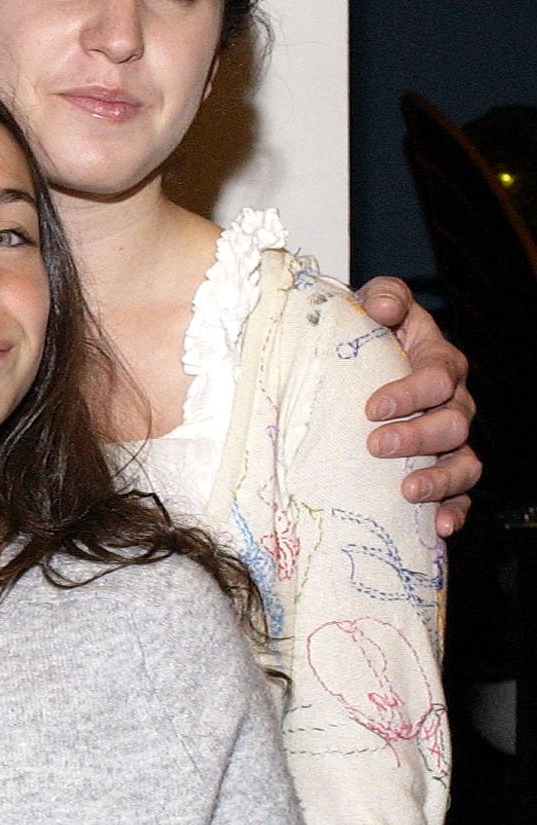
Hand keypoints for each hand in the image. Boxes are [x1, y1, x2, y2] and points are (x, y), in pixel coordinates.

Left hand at [353, 275, 477, 534]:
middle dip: (417, 436)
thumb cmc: (370, 336)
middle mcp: (454, 403)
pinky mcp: (444, 473)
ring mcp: (452, 441)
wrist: (361, 364)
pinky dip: (454, 512)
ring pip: (464, 463)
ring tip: (408, 491)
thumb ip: (383, 296)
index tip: (373, 406)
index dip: (410, 392)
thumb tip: (382, 307)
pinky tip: (440, 527)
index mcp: (439, 363)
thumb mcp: (374, 305)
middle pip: (453, 423)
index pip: (436, 377)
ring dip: (439, 480)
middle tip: (376, 445)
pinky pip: (461, 496)